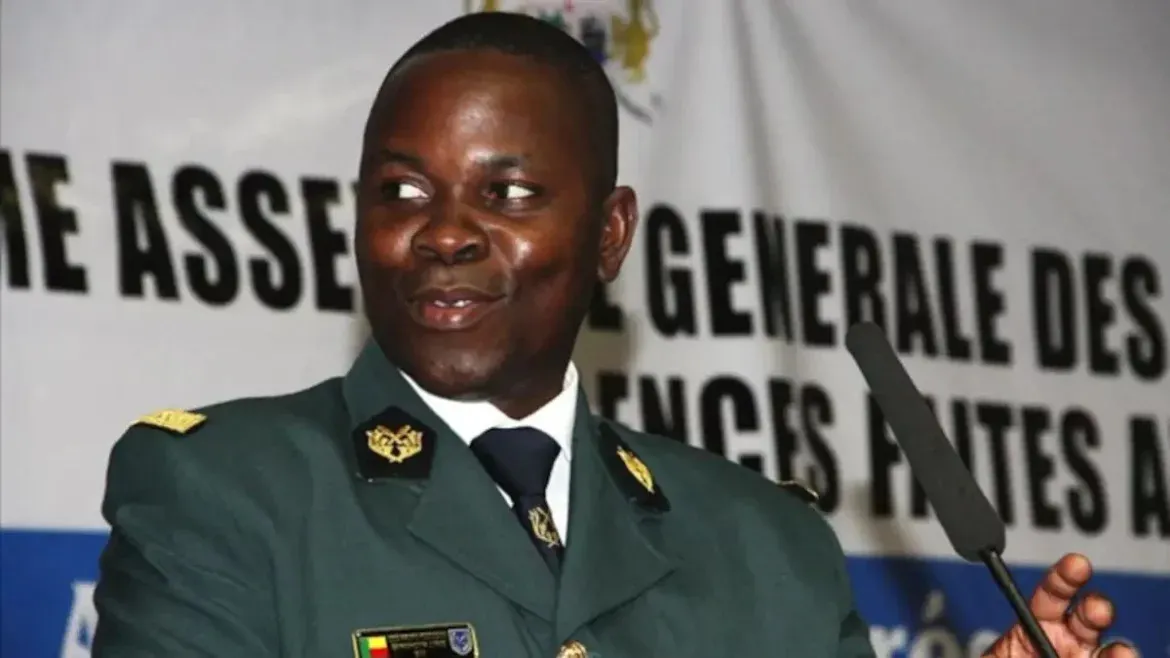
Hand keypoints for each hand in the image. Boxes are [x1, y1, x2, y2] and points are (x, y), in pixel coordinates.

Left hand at [982, 553, 1134, 657]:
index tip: (1076, 565)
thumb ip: (1015, 648)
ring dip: (1119, 651)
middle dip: (1096, 608)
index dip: (1064, 578)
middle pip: (1089, 619)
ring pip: (1113, 653)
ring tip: (1117, 654)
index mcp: (1033, 629)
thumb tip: (1034, 643)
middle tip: (1095, 610)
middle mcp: (1066, 645)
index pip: (1052, 595)